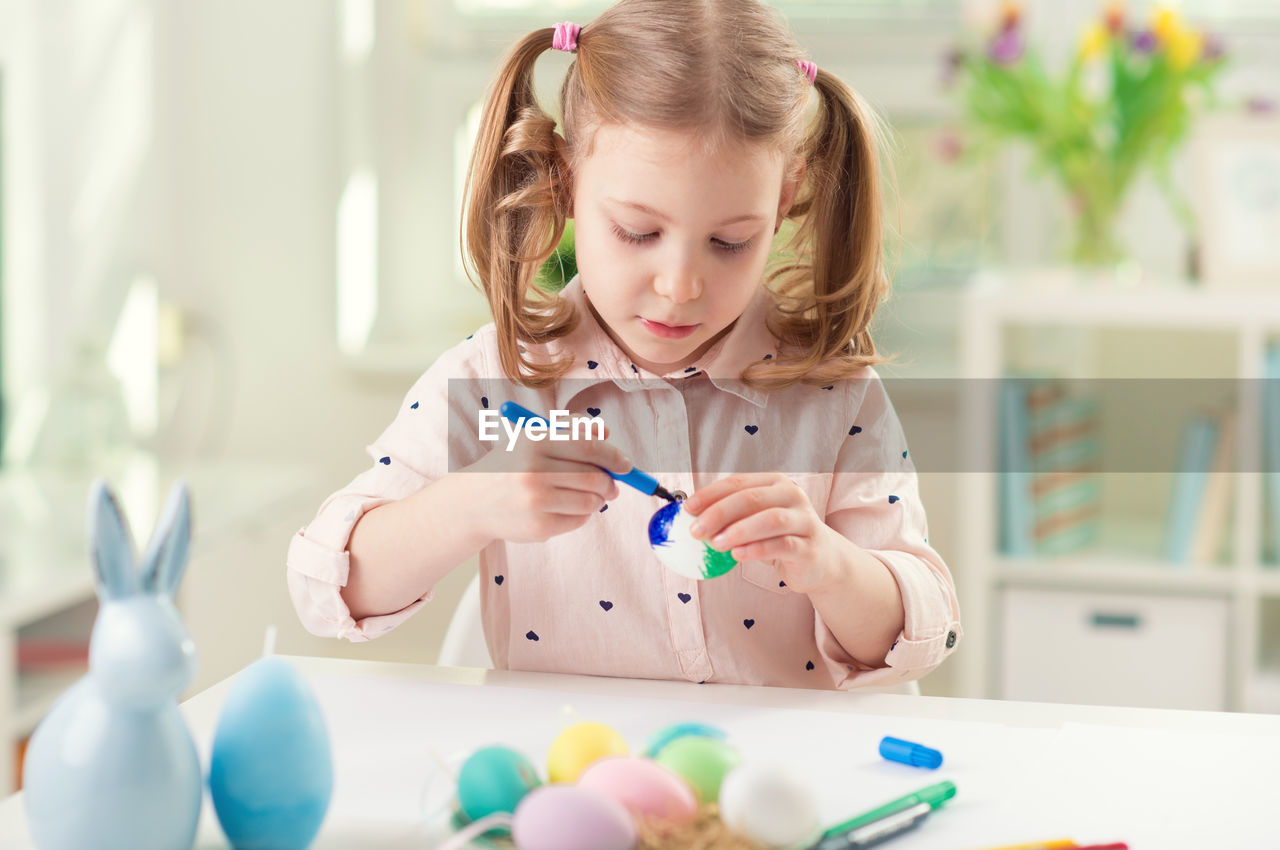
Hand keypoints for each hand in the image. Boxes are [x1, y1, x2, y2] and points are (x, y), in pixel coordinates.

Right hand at [463, 411, 631, 542]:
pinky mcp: (538, 527)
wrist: (473, 502)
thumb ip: (569, 428)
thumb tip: (606, 432)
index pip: (589, 446)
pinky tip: (568, 508)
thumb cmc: (510, 465)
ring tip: (591, 496)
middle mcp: (533, 471)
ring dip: (599, 499)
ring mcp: (536, 502)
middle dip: (611, 481)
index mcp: (534, 442)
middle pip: (595, 476)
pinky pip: (578, 520)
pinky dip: (582, 514)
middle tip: (612, 484)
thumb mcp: (531, 437)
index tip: (625, 464)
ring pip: (591, 501)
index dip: (614, 456)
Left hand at [683, 473, 844, 592]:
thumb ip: (731, 516)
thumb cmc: (780, 537)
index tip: (688, 509)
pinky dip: (757, 550)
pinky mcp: (809, 547)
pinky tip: (738, 555)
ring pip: (770, 520)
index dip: (710, 494)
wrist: (821, 560)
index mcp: (775, 483)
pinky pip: (782, 545)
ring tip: (716, 544)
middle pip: (752, 498)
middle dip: (719, 513)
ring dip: (738, 531)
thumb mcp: (755, 521)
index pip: (738, 483)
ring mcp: (804, 521)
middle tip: (696, 530)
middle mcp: (792, 496)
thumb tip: (690, 518)